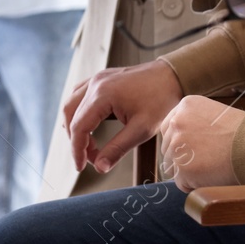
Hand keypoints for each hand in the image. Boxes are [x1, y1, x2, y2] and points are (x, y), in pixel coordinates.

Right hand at [63, 59, 183, 174]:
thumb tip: (99, 167)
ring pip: (72, 104)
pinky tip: (90, 124)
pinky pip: (80, 94)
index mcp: (102, 95)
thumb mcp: (141, 129)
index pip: (78, 127)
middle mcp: (96, 83)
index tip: (81, 167)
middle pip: (71, 116)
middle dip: (76, 141)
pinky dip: (79, 112)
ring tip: (90, 145)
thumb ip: (117, 149)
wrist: (174, 76)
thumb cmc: (161, 100)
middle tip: (90, 159)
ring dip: (75, 126)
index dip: (77, 150)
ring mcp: (98, 78)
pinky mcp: (102, 78)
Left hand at [158, 96, 244, 190]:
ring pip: (173, 167)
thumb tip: (181, 141)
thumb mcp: (214, 115)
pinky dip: (194, 185)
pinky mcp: (182, 168)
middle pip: (167, 149)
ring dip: (188, 172)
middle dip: (183, 159)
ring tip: (212, 167)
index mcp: (184, 106)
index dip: (180, 143)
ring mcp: (177, 145)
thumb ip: (194, 123)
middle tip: (206, 161)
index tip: (193, 150)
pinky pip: (181, 183)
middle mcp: (176, 123)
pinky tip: (211, 175)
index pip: (168, 129)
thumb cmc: (242, 134)